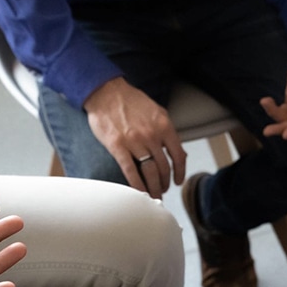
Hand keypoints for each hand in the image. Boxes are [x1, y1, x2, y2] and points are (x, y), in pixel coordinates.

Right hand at [84, 77, 186, 198]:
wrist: (106, 92)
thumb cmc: (130, 101)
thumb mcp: (156, 111)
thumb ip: (166, 131)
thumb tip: (175, 150)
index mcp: (164, 126)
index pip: (179, 155)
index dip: (180, 172)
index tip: (177, 180)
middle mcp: (152, 135)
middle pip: (164, 167)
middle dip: (165, 182)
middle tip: (162, 189)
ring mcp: (134, 141)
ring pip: (149, 172)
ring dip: (153, 187)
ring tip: (153, 194)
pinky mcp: (118, 146)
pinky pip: (130, 171)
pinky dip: (137, 184)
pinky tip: (140, 191)